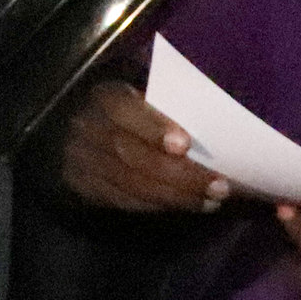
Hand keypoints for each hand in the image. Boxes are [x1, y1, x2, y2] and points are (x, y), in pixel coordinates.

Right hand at [60, 79, 231, 213]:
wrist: (88, 123)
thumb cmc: (137, 106)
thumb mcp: (147, 94)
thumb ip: (169, 108)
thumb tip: (215, 129)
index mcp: (106, 97)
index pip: (126, 111)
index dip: (154, 128)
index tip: (184, 145)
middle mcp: (88, 129)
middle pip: (131, 155)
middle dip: (179, 174)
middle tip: (218, 187)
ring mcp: (81, 161)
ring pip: (129, 184)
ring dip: (175, 196)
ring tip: (211, 201)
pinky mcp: (85, 187)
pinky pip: (123, 201)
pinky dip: (158, 205)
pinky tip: (187, 205)